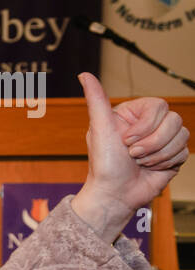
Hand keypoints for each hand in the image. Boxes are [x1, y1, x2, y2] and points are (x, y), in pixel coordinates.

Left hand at [72, 72, 188, 239]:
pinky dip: (165, 163)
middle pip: (174, 120)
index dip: (145, 126)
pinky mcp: (173, 155)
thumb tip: (84, 75)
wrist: (115, 194)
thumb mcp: (99, 129)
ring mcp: (163, 139)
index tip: (126, 141)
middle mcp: (149, 124)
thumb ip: (96, 100)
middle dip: (152, 143)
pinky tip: (150, 168)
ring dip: (158, 154)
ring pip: (182, 135)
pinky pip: (184, 151)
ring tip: (139, 162)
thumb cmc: (104, 164)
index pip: (159, 106)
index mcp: (133, 114)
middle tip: (132, 155)